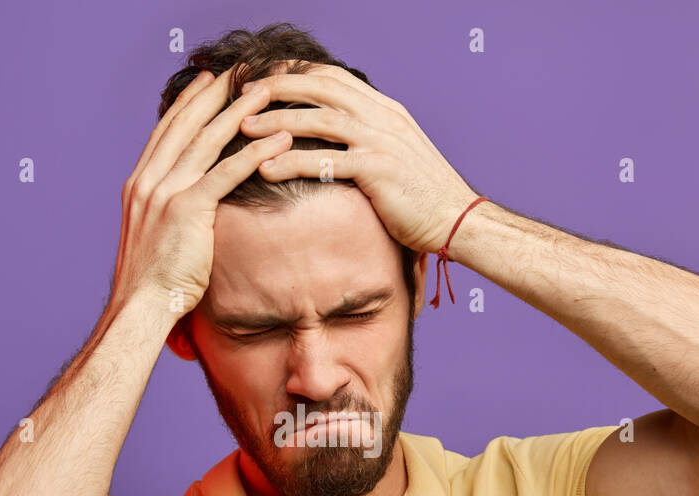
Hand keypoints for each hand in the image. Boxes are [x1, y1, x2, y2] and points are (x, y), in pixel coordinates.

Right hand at [106, 67, 292, 320]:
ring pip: (208, 140)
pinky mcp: (187, 209)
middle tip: (241, 72)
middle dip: (215, 95)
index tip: (207, 82)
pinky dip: (254, 153)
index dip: (188, 104)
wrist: (139, 307)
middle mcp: (148, 181)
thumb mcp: (153, 239)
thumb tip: (187, 214)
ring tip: (267, 92)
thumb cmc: (150, 285)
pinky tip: (278, 139)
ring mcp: (165, 192)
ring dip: (241, 112)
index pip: (166, 132)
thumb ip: (166, 215)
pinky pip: (226, 173)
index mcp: (138, 185)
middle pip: (186, 124)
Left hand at [237, 63, 480, 255]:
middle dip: (277, 87)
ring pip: (319, 119)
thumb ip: (368, 139)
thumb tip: (336, 139)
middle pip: (321, 88)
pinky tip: (266, 169)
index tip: (263, 79)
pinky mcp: (377, 170)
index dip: (295, 74)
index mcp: (385, 109)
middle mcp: (382, 117)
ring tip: (244, 128)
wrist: (457, 218)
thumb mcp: (397, 154)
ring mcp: (381, 141)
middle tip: (241, 96)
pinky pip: (326, 161)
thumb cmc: (424, 194)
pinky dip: (292, 161)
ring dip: (277, 121)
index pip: (333, 77)